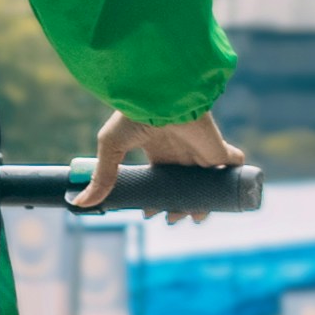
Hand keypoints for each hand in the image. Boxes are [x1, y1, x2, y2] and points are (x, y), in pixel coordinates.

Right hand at [75, 110, 243, 209]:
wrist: (161, 95)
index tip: (152, 214)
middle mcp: (180, 151)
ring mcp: (199, 150)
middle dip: (180, 204)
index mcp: (158, 149)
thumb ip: (102, 177)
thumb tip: (79, 204)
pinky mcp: (217, 149)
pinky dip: (236, 177)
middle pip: (184, 183)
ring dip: (204, 200)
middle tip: (175, 219)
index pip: (160, 178)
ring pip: (207, 181)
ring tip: (196, 218)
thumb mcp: (111, 148)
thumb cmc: (134, 115)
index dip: (157, 197)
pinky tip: (233, 192)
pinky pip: (233, 165)